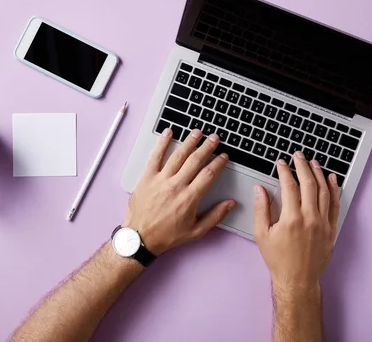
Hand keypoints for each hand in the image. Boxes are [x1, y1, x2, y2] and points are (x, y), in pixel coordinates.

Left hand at [123, 128, 236, 255]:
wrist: (140, 238)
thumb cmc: (167, 236)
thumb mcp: (196, 231)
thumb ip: (215, 216)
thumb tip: (231, 204)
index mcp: (189, 198)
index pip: (208, 174)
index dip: (219, 163)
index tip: (224, 156)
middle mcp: (176, 186)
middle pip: (195, 161)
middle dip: (207, 147)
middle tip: (214, 138)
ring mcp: (160, 180)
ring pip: (178, 155)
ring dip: (189, 142)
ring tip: (197, 132)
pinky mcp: (147, 178)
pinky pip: (155, 156)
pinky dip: (162, 143)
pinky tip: (168, 132)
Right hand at [253, 151, 339, 294]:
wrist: (297, 279)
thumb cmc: (278, 259)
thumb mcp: (261, 234)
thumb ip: (261, 209)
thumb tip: (259, 189)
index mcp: (291, 219)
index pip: (290, 186)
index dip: (285, 171)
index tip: (281, 162)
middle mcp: (310, 218)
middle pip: (309, 184)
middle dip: (302, 166)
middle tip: (298, 155)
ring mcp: (323, 223)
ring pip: (324, 191)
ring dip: (319, 173)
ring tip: (313, 162)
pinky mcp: (331, 229)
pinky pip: (335, 204)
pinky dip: (334, 189)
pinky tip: (331, 179)